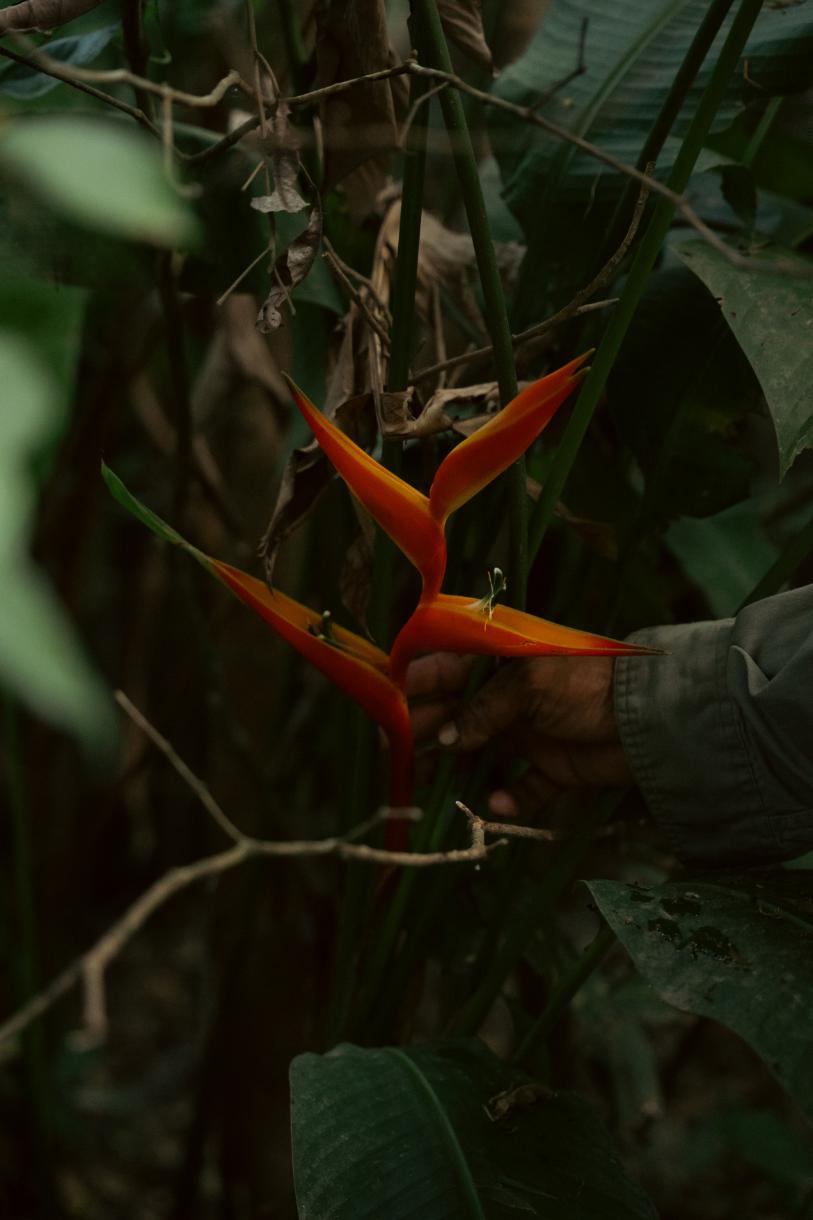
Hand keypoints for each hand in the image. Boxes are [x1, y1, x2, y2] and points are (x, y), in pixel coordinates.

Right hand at [407, 653, 630, 817]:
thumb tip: (445, 739)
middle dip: (427, 736)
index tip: (387, 708)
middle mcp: (507, 698)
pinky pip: (520, 788)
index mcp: (500, 664)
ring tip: (432, 792)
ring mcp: (527, 734)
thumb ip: (484, 709)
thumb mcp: (529, 684)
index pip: (446, 670)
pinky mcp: (550, 769)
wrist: (650, 718)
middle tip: (398, 759)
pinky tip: (497, 803)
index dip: (415, 687)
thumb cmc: (585, 685)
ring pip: (478, 756)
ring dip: (456, 773)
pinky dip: (507, 798)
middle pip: (454, 718)